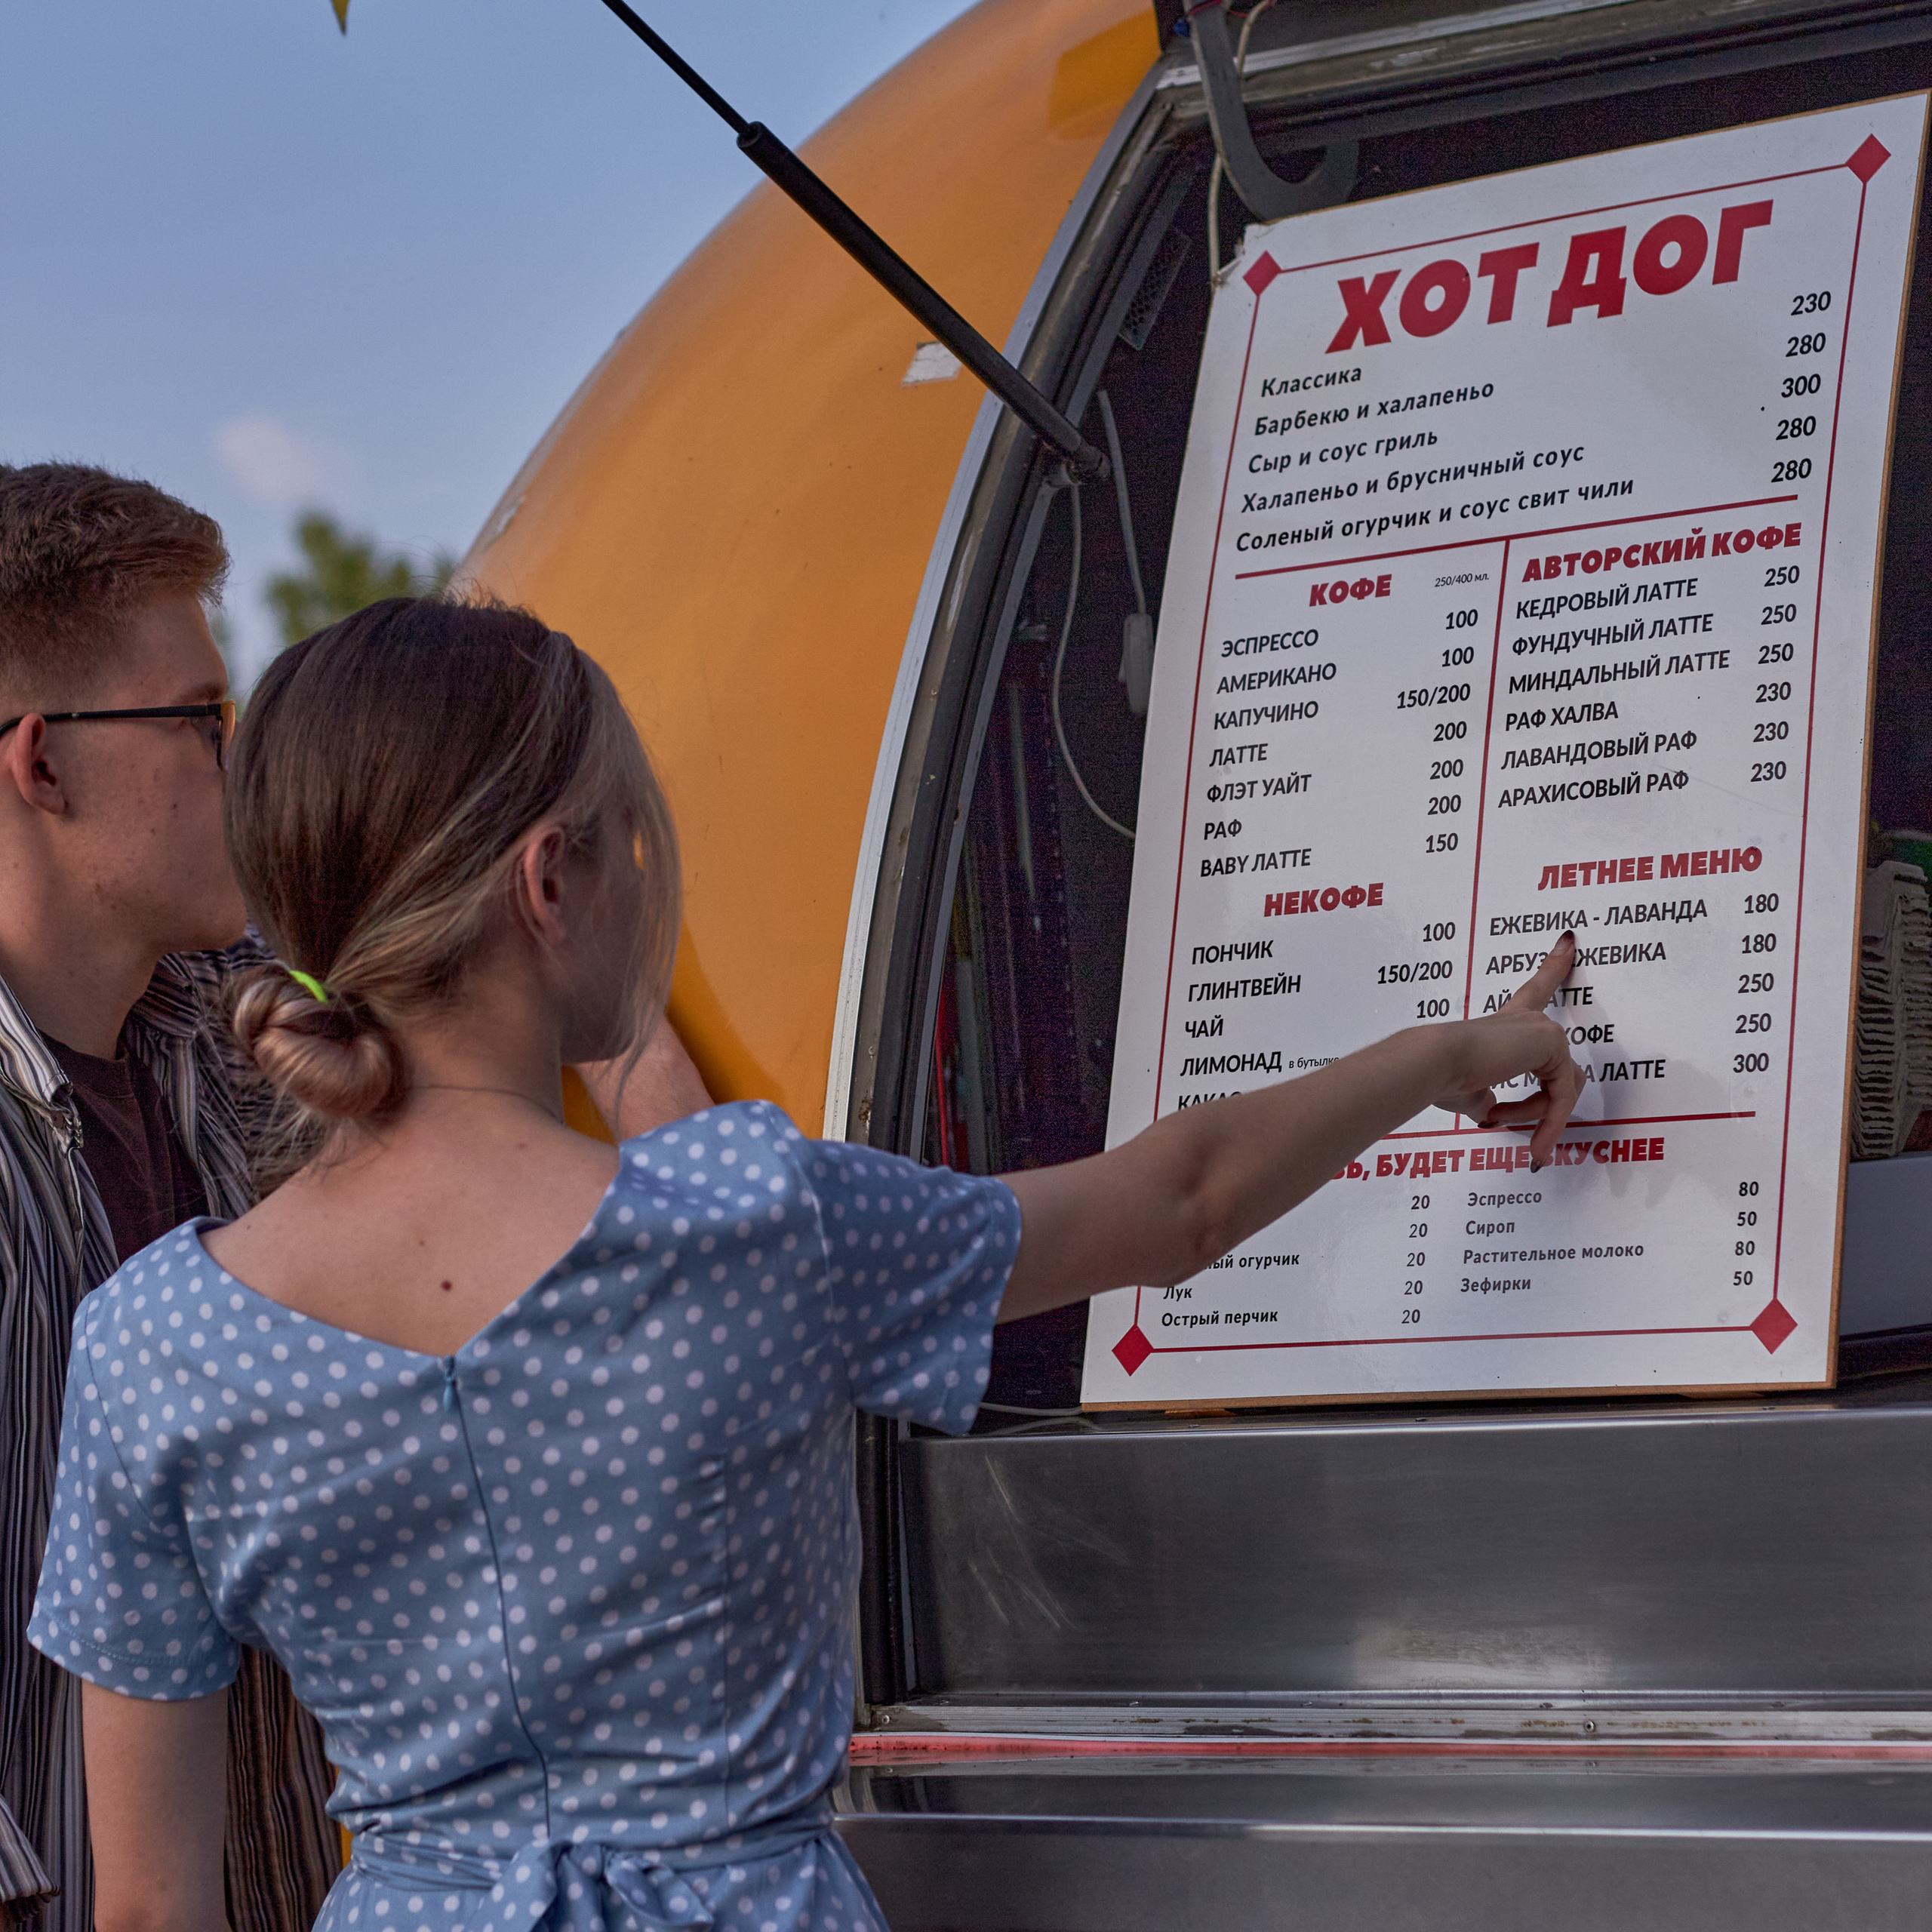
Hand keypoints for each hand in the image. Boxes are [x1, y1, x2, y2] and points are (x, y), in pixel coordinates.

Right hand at [1428, 934, 1584, 1166]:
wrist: (1433, 1062)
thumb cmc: (1441, 1074)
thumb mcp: (1470, 1092)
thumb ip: (1488, 1098)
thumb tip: (1490, 1113)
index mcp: (1506, 1024)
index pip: (1534, 992)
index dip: (1553, 967)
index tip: (1568, 942)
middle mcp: (1527, 1021)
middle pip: (1559, 1072)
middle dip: (1542, 1111)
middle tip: (1529, 1140)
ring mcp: (1542, 1031)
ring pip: (1562, 1088)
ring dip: (1537, 1118)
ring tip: (1513, 1133)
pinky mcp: (1552, 1044)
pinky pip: (1563, 1094)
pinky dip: (1550, 1122)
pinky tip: (1534, 1141)